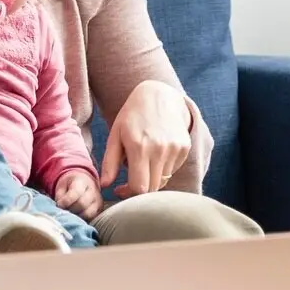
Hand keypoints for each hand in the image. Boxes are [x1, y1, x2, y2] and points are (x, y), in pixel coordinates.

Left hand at [53, 170, 102, 220]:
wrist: (83, 184)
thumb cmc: (70, 186)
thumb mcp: (62, 186)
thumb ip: (60, 196)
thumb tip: (61, 207)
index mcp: (82, 181)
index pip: (76, 193)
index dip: (66, 201)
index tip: (59, 204)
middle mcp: (93, 191)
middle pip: (82, 204)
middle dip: (70, 209)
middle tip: (63, 210)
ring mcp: (98, 201)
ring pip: (88, 214)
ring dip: (76, 216)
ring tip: (70, 214)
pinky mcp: (99, 210)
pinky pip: (91, 218)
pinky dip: (82, 220)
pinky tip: (76, 216)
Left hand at [101, 80, 191, 198]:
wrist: (159, 95)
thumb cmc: (132, 116)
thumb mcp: (115, 135)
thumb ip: (109, 162)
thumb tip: (104, 185)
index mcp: (139, 147)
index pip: (139, 188)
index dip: (129, 194)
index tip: (120, 190)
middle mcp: (160, 149)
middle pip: (152, 188)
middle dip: (140, 189)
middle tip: (129, 181)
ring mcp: (175, 148)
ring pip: (163, 180)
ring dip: (151, 177)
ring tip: (143, 161)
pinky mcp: (184, 147)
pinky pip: (172, 169)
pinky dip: (162, 168)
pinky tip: (155, 153)